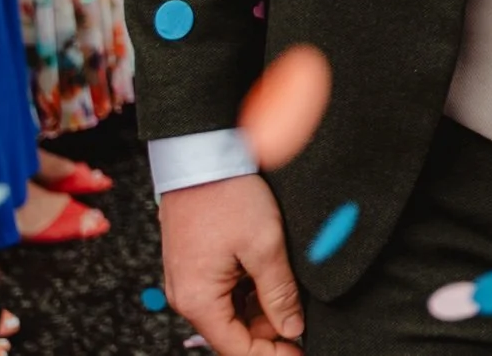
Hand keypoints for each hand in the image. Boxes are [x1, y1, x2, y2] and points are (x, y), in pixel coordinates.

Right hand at [158, 175, 303, 355]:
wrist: (200, 155)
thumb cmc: (228, 196)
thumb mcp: (265, 246)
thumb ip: (279, 294)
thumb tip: (292, 329)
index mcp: (198, 301)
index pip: (236, 349)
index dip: (272, 354)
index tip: (301, 351)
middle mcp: (186, 296)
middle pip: (233, 332)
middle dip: (269, 331)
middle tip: (304, 320)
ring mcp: (189, 279)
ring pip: (231, 311)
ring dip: (261, 309)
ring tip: (293, 295)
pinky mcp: (195, 263)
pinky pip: (224, 291)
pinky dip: (250, 290)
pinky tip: (274, 277)